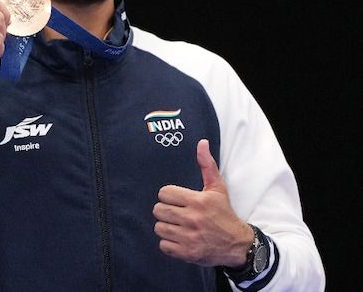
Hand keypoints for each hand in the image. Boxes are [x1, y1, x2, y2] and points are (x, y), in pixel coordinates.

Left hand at [153, 139, 253, 266]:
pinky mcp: (187, 253)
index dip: (168, 197)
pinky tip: (179, 239)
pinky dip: (169, 244)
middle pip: (158, 210)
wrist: (238, 244)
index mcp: (198, 201)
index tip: (177, 201)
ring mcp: (189, 237)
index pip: (164, 193)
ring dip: (166, 228)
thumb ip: (207, 165)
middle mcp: (193, 218)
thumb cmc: (224, 214)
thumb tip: (201, 143)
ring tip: (177, 227)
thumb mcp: (217, 189)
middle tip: (175, 214)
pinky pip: (163, 245)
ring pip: (159, 228)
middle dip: (164, 212)